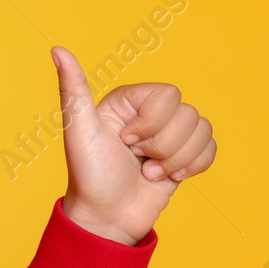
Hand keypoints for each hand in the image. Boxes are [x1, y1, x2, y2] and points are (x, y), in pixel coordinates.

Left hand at [51, 45, 216, 244]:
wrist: (106, 218)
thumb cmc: (89, 175)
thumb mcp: (78, 130)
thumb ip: (73, 89)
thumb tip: (57, 49)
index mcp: (129, 101)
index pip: (168, 94)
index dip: (151, 123)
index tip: (124, 141)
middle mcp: (150, 113)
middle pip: (187, 114)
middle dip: (162, 145)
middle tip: (134, 159)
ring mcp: (169, 135)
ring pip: (202, 130)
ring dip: (174, 160)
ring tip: (146, 172)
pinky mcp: (184, 156)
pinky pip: (211, 148)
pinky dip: (193, 166)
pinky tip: (167, 177)